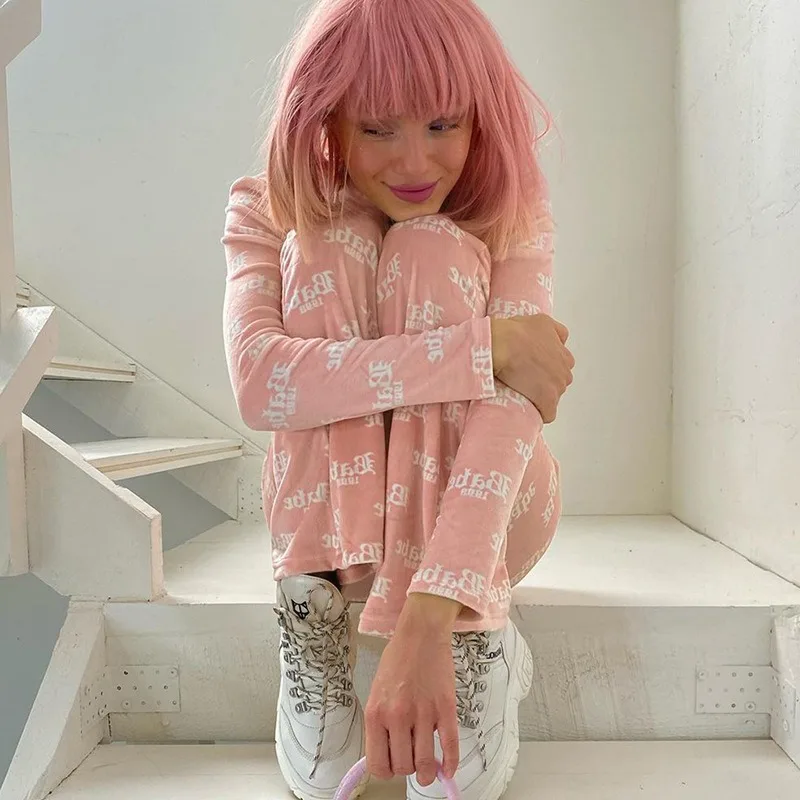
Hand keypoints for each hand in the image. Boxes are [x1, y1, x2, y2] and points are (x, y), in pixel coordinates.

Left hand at [365, 595, 460, 786]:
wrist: (421, 633)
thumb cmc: (397, 659)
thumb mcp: (377, 691)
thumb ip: (380, 722)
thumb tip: (389, 752)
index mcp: (376, 713)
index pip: (378, 764)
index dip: (387, 770)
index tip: (393, 765)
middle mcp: (397, 716)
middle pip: (403, 766)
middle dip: (408, 768)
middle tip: (412, 759)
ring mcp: (422, 713)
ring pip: (425, 763)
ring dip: (427, 772)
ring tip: (429, 770)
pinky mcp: (445, 708)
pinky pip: (450, 746)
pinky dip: (451, 763)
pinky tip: (449, 768)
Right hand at [490, 314, 574, 422]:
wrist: (502, 345)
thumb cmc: (517, 332)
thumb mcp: (542, 322)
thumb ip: (557, 331)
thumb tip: (561, 340)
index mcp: (565, 357)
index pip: (560, 369)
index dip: (545, 369)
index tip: (532, 369)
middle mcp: (565, 373)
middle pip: (557, 384)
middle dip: (544, 383)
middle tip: (524, 379)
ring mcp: (557, 388)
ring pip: (552, 398)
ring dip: (539, 397)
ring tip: (521, 391)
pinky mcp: (546, 402)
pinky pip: (548, 414)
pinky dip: (539, 412)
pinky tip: (528, 407)